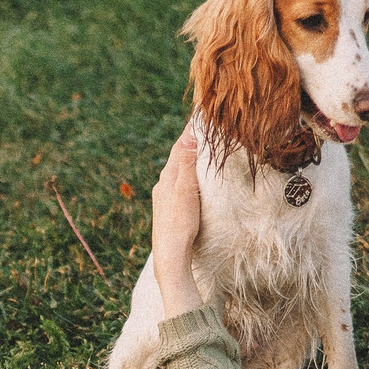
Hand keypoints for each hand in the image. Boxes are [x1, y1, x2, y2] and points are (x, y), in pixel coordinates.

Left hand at [150, 123, 203, 316]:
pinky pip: (180, 181)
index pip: (181, 145)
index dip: (192, 128)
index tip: (203, 111)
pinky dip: (189, 170)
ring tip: (202, 142)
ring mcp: (165, 196)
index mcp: (167, 177)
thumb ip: (188, 165)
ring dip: (190, 154)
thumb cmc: (179, 226)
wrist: (170, 258)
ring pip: (179, 168)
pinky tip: (194, 175)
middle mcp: (163, 183)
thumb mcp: (186, 192)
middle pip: (179, 154)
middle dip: (192, 138)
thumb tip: (192, 136)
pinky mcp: (170, 208)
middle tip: (205, 122)